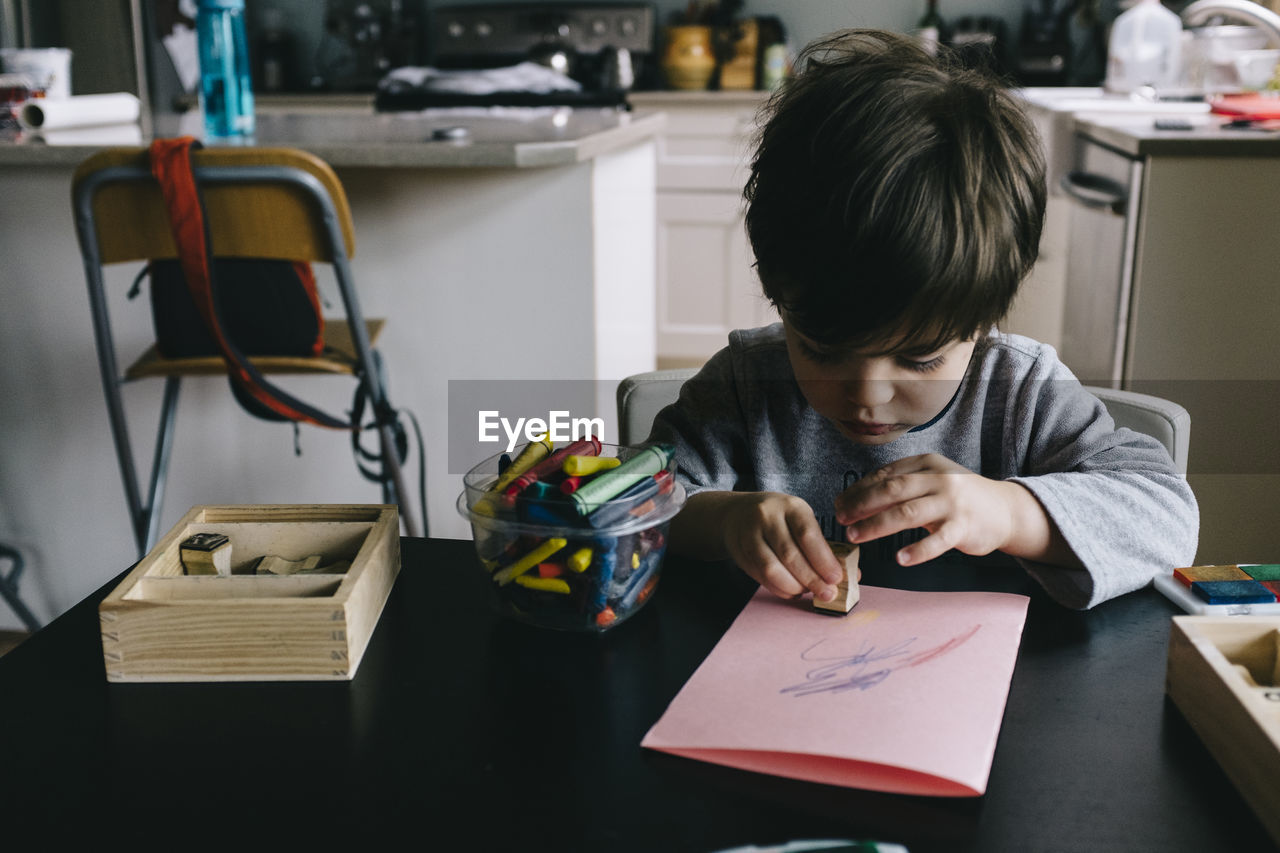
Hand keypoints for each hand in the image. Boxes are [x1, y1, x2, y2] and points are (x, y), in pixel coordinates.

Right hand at [719, 492, 849, 601]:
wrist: (738, 513)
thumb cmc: (779, 518)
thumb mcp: (801, 520)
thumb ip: (823, 546)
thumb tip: (852, 575)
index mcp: (790, 507)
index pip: (807, 535)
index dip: (823, 560)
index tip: (836, 578)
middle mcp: (767, 517)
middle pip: (789, 554)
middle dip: (811, 579)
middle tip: (826, 593)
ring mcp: (749, 534)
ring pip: (771, 569)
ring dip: (793, 586)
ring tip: (807, 592)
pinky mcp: (739, 552)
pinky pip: (760, 577)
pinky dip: (778, 589)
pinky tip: (791, 591)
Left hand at [834, 454, 1024, 565]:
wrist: (1005, 509)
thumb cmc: (958, 497)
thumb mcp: (930, 481)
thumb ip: (899, 486)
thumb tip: (854, 499)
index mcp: (926, 464)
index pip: (884, 476)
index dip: (857, 490)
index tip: (838, 505)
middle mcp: (938, 479)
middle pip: (891, 490)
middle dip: (861, 505)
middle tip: (841, 519)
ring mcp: (952, 503)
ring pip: (908, 513)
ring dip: (877, 525)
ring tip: (856, 536)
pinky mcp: (964, 527)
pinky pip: (938, 541)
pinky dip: (918, 550)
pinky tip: (900, 559)